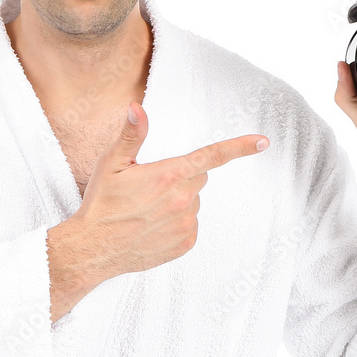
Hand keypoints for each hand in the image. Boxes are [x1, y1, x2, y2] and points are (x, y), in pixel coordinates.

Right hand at [71, 103, 269, 282]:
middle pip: (198, 178)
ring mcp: (186, 223)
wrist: (94, 248)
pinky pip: (190, 224)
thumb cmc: (102, 203)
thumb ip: (131, 135)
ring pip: (193, 202)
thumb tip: (138, 107)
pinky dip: (176, 223)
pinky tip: (152, 226)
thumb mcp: (112, 163)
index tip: (263, 141)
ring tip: (147, 210)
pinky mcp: (185, 243)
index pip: (212, 155)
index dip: (240, 147)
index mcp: (168, 174)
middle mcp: (182, 199)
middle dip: (180, 177)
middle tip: (150, 186)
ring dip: (177, 201)